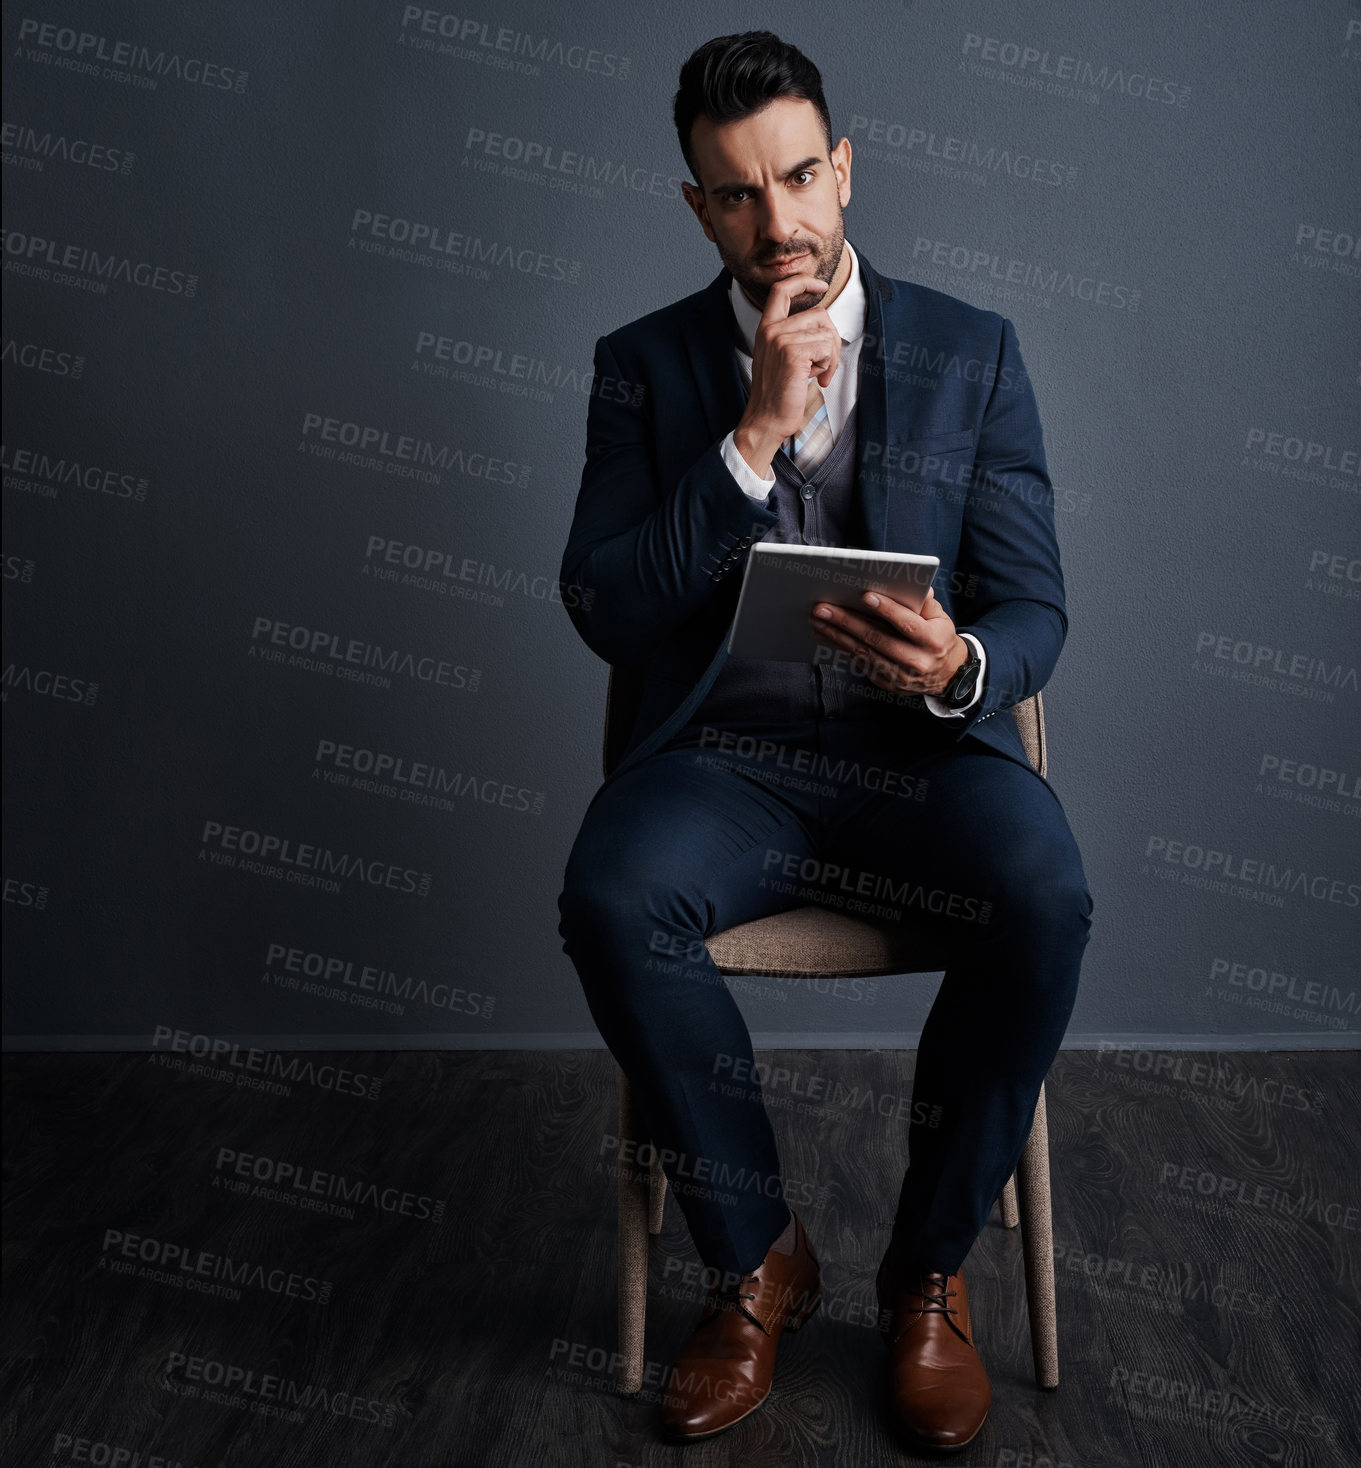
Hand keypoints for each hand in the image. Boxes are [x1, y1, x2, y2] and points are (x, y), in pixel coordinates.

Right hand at [733, 273, 841, 474]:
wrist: (766, 420)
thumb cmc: (777, 394)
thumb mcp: (782, 358)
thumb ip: (796, 337)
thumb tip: (825, 327)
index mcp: (767, 328)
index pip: (782, 290)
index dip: (804, 281)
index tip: (821, 285)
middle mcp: (772, 330)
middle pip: (819, 314)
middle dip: (832, 339)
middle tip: (826, 364)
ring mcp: (780, 340)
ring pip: (827, 332)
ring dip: (831, 357)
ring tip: (818, 374)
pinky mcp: (793, 353)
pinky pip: (827, 347)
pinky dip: (829, 365)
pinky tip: (817, 379)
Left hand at [807, 587, 969, 696]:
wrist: (947, 677)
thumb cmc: (939, 639)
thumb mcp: (941, 619)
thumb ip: (926, 603)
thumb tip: (917, 585)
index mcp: (932, 641)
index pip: (907, 624)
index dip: (887, 610)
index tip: (865, 595)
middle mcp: (915, 661)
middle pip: (877, 639)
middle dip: (847, 621)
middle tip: (823, 607)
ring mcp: (899, 676)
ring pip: (863, 652)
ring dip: (836, 635)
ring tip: (817, 619)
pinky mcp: (886, 683)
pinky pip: (860, 663)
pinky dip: (841, 647)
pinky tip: (826, 634)